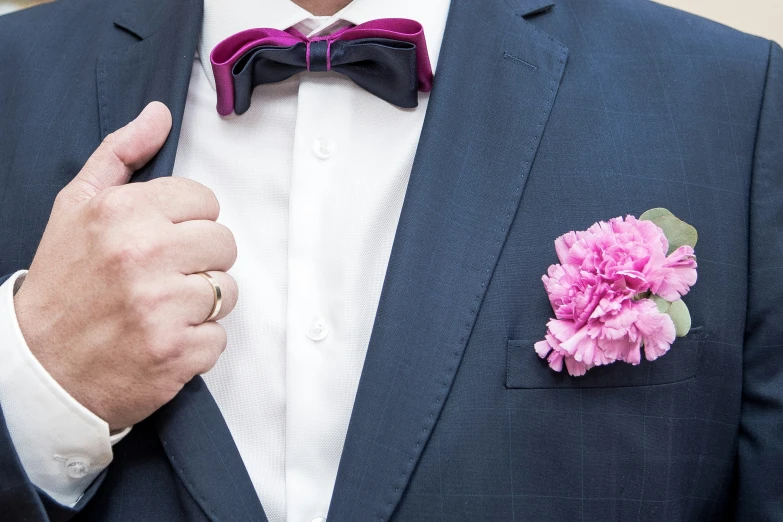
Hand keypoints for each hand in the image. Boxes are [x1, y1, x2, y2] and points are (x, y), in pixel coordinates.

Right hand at [12, 102, 238, 430]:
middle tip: (164, 274)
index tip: (164, 238)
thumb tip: (159, 115)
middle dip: (199, 259)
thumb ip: (120, 154)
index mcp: (123, 213)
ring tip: (161, 308)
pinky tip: (163, 337)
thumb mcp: (76, 207)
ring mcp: (163, 308)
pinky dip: (197, 341)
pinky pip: (219, 335)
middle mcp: (145, 255)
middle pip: (224, 242)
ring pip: (228, 290)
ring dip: (201, 302)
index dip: (187, 221)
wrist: (41, 366)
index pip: (205, 200)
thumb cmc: (62, 282)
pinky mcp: (177, 352)